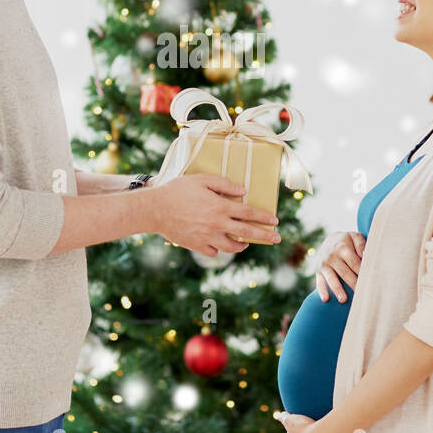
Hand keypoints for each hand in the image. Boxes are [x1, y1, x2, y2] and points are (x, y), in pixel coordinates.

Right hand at [145, 174, 281, 257]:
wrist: (155, 209)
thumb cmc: (177, 190)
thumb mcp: (201, 180)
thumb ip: (223, 184)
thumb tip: (242, 191)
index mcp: (220, 207)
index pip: (248, 213)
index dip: (263, 217)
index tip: (275, 221)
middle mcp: (217, 224)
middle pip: (247, 232)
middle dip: (264, 236)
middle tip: (277, 238)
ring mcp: (207, 237)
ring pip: (232, 247)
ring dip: (241, 245)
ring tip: (245, 243)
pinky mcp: (196, 245)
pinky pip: (213, 252)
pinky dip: (218, 248)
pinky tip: (219, 243)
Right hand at [315, 230, 363, 302]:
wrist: (330, 241)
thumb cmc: (347, 241)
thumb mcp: (354, 236)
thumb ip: (361, 243)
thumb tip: (364, 254)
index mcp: (342, 248)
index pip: (354, 263)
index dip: (362, 272)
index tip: (369, 281)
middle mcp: (332, 256)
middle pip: (344, 273)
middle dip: (353, 283)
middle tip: (361, 294)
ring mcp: (324, 265)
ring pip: (331, 278)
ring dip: (337, 289)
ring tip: (343, 300)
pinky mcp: (318, 272)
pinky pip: (319, 282)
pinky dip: (322, 291)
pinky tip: (326, 299)